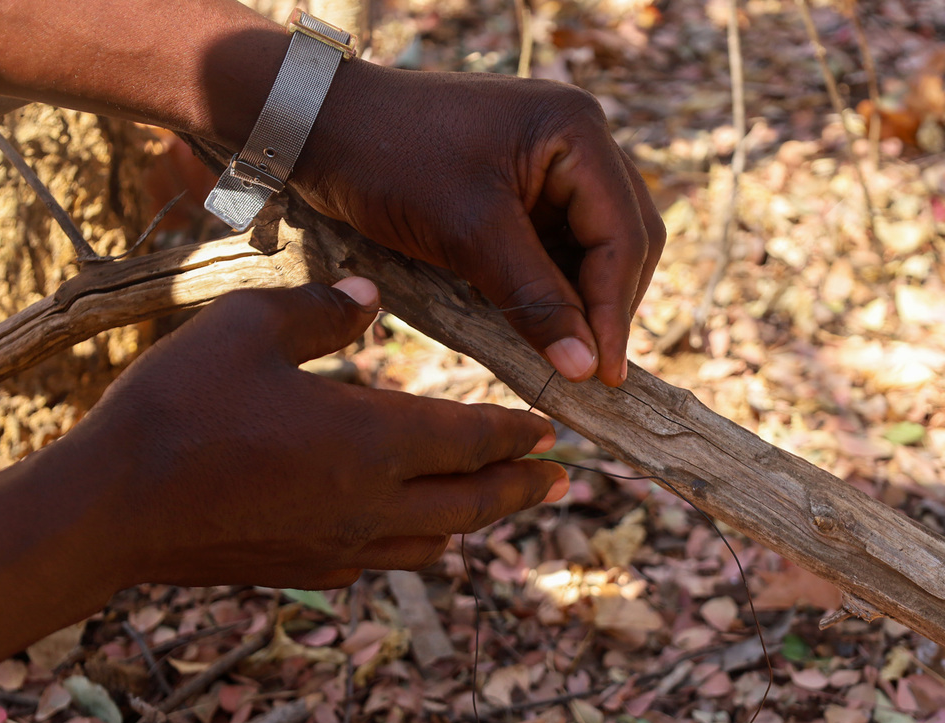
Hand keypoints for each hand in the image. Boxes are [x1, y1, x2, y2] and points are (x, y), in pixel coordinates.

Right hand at [65, 278, 567, 588]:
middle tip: (559, 480)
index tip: (550, 428)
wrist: (106, 510)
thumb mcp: (250, 328)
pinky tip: (404, 527)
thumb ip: (324, 309)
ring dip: (472, 520)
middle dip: (521, 489)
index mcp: (371, 441)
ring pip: (434, 541)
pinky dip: (413, 541)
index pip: (471, 439)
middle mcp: (371, 504)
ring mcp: (339, 548)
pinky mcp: (304, 571)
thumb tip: (370, 296)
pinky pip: (383, 560)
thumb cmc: (178, 409)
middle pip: (473, 504)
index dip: (515, 433)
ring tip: (491, 504)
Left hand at [296, 63, 665, 385]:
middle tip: (590, 370)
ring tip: (565, 356)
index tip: (603, 374)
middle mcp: (575, 140)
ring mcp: (549, 162)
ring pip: (593, 247)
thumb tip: (586, 367)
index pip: (624, 233)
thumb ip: (534, 298)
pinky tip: (538, 326)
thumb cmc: (390, 160)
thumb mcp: (468, 233)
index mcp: (575, 132)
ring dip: (581, 300)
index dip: (615, 309)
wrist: (319, 127)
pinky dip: (551, 287)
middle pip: (624, 237)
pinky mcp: (521, 186)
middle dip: (607, 304)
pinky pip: (556, 244)